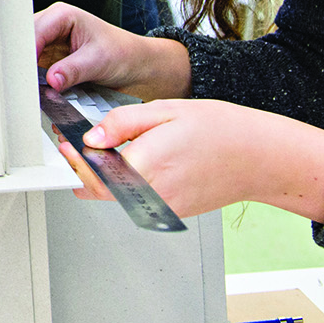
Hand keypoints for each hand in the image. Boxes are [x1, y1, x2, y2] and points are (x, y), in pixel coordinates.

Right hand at [34, 2, 190, 100]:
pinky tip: (38, 92)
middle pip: (24, 44)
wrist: (136, 65)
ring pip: (25, 59)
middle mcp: (51, 27)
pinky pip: (34, 71)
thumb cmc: (123, 53)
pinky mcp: (49, 61)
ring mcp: (48, 44)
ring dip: (28, 75)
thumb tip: (51, 80)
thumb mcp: (99, 61)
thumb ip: (73, 70)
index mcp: (61, 16)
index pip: (34, 32)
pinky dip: (35, 83)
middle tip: (26, 86)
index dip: (27, 53)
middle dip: (23, 65)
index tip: (26, 74)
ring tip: (32, 91)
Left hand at [57, 99, 323, 222]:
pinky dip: (130, 184)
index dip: (72, 160)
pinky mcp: (172, 213)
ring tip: (112, 150)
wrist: (259, 156)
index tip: (64, 143)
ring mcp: (163, 207)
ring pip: (118, 197)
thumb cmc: (219, 129)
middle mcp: (153, 193)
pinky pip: (138, 201)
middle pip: (100, 191)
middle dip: (85, 170)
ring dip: (107, 178)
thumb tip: (92, 137)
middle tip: (81, 145)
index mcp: (147, 164)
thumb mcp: (165, 109)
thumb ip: (123, 123)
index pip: (92, 174)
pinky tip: (139, 163)